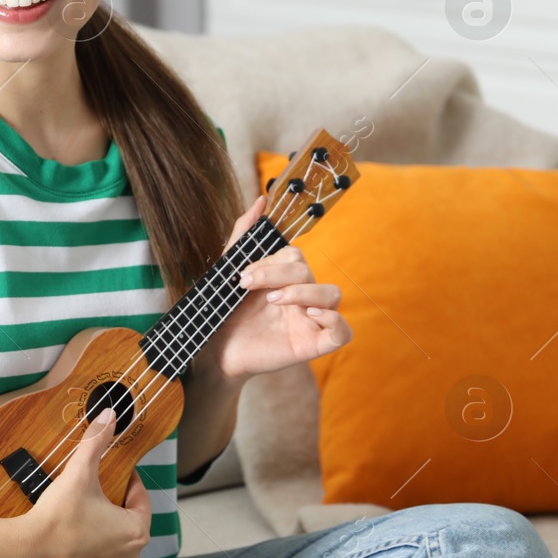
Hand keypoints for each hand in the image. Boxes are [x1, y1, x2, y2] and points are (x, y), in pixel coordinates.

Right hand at [15, 409, 152, 557]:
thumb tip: (110, 414)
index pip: (140, 499)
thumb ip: (96, 442)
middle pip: (128, 523)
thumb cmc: (58, 515)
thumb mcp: (79, 473)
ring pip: (112, 545)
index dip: (128, 482)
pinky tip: (72, 538)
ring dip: (103, 531)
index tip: (116, 473)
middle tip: (96, 491)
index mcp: (136, 532)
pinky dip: (87, 551)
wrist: (24, 553)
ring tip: (83, 513)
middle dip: (115, 506)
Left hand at [206, 193, 351, 381]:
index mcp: (285, 279)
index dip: (271, 261)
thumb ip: (244, 235)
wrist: (214, 356)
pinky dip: (335, 320)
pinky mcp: (314, 345)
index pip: (295, 256)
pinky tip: (311, 315)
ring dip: (305, 291)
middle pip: (309, 271)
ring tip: (275, 301)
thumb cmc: (224, 316)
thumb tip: (261, 201)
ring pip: (332, 294)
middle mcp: (301, 297)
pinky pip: (343, 332)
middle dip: (278, 274)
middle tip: (246, 286)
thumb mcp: (228, 271)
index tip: (242, 276)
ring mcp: (310, 320)